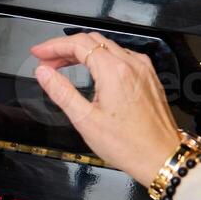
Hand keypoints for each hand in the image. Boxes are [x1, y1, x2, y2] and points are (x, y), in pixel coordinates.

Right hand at [32, 34, 181, 186]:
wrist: (161, 157)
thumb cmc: (128, 145)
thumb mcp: (85, 120)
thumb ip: (61, 92)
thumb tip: (43, 73)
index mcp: (114, 72)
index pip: (78, 44)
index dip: (54, 46)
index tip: (39, 53)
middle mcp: (131, 64)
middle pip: (92, 41)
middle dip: (65, 48)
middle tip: (48, 61)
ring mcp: (142, 69)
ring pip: (107, 47)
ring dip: (83, 52)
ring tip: (65, 66)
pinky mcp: (148, 77)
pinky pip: (122, 57)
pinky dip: (102, 59)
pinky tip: (93, 72)